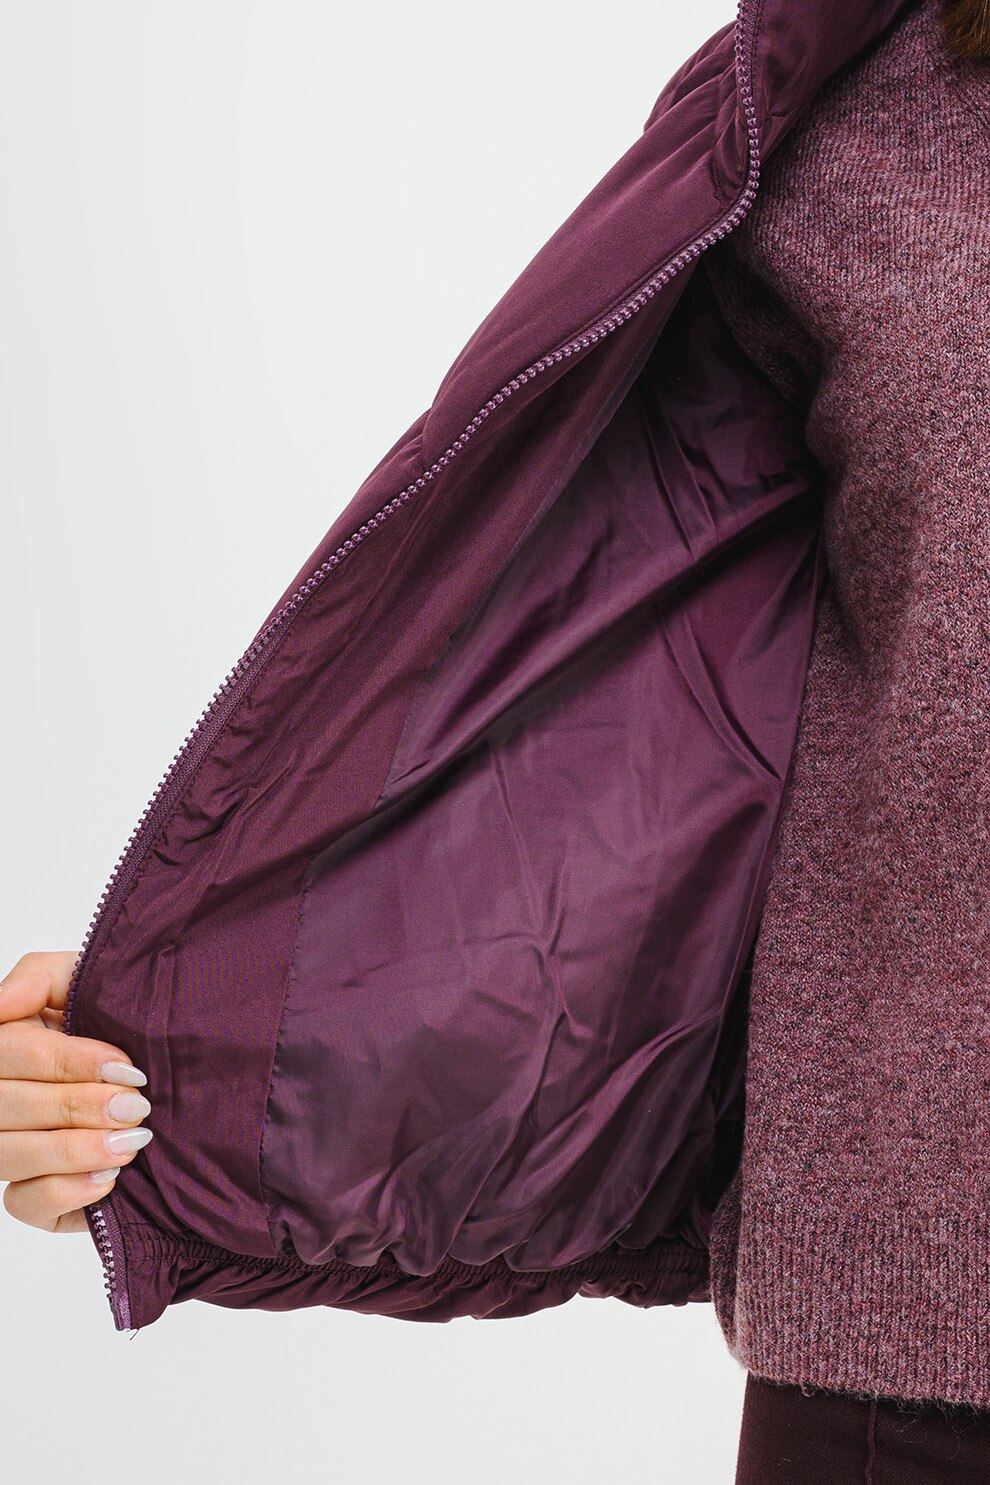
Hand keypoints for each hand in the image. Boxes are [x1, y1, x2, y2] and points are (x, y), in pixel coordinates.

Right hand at [0, 950, 152, 1233]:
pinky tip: (108, 1178)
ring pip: (11, 1154)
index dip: (69, 1062)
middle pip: (9, 1106)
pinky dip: (67, 1191)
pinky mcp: (30, 1195)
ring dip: (77, 1150)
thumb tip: (1, 1003)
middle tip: (136, 1106)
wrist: (170, 1080)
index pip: (11, 1053)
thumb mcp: (87, 983)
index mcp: (8, 1044)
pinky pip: (24, 1202)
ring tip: (131, 1141)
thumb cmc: (121, 1024)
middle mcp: (1, 1097)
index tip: (126, 1067)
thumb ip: (42, 976)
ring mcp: (10, 1147)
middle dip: (79, 1106)